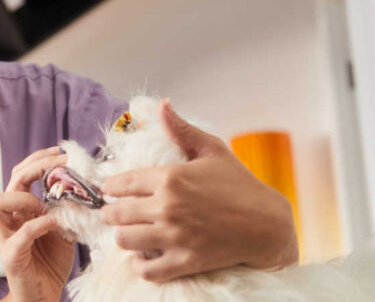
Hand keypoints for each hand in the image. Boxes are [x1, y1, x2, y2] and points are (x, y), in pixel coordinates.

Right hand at [0, 146, 74, 301]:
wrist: (42, 295)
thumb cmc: (50, 262)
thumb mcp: (64, 228)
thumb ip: (67, 209)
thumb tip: (83, 187)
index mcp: (21, 209)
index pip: (21, 173)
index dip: (38, 159)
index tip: (59, 152)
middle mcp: (10, 218)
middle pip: (12, 180)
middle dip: (36, 167)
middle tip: (60, 164)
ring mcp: (7, 235)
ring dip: (26, 197)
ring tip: (47, 204)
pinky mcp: (11, 254)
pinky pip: (21, 233)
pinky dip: (39, 224)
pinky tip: (55, 223)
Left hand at [99, 99, 297, 282]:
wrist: (268, 225)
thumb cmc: (240, 184)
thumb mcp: (212, 150)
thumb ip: (181, 129)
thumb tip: (162, 105)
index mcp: (170, 177)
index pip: (123, 183)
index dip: (109, 187)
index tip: (106, 190)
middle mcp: (167, 207)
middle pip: (117, 213)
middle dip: (109, 213)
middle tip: (110, 213)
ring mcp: (175, 236)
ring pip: (125, 240)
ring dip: (122, 236)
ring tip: (126, 232)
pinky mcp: (184, 262)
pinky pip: (147, 269)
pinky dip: (139, 265)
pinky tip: (141, 257)